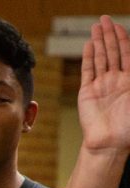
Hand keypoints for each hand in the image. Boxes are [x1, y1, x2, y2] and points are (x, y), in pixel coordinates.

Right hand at [78, 15, 129, 153]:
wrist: (109, 143)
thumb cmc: (129, 126)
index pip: (127, 53)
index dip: (123, 38)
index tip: (118, 25)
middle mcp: (117, 80)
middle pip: (113, 52)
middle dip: (109, 35)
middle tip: (104, 20)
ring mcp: (102, 85)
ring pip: (101, 58)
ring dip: (99, 42)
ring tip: (95, 28)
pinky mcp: (87, 92)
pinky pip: (88, 71)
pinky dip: (89, 57)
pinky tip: (89, 46)